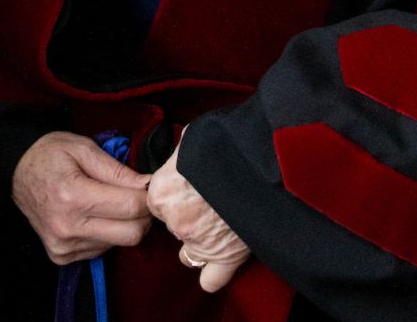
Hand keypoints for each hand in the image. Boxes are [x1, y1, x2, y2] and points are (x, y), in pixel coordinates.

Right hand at [11, 131, 151, 264]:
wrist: (15, 171)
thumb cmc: (50, 154)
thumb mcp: (82, 148)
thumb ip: (117, 169)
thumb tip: (146, 185)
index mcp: (73, 196)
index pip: (130, 207)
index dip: (146, 197)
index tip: (146, 186)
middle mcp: (68, 227)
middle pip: (131, 234)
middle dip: (141, 215)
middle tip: (134, 197)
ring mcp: (63, 245)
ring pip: (118, 244)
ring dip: (123, 225)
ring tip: (108, 203)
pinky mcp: (61, 255)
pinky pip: (100, 250)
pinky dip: (105, 234)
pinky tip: (93, 216)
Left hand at [147, 142, 250, 292]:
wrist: (258, 162)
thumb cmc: (224, 145)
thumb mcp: (191, 139)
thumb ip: (178, 156)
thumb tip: (180, 155)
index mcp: (161, 192)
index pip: (158, 202)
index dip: (173, 194)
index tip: (188, 186)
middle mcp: (175, 221)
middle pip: (172, 224)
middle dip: (186, 215)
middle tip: (207, 200)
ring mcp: (200, 242)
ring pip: (189, 249)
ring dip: (200, 238)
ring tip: (221, 220)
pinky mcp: (226, 256)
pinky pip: (211, 278)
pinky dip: (213, 274)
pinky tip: (215, 266)